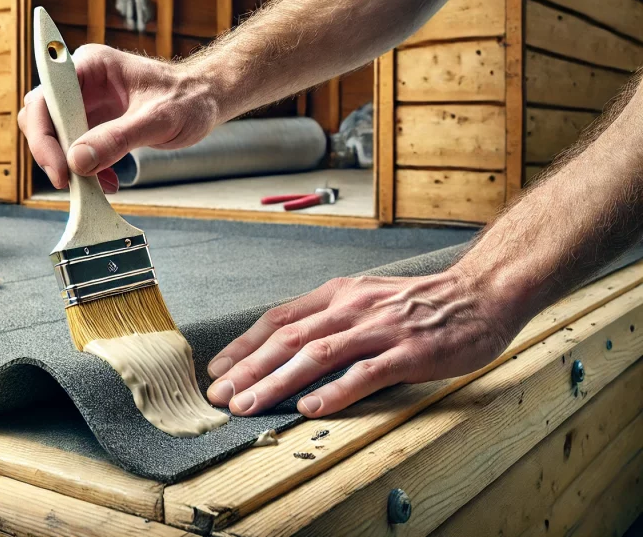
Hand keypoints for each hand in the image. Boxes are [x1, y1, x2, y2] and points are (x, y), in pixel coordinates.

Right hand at [17, 44, 220, 191]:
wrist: (203, 101)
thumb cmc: (187, 98)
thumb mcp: (157, 119)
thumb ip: (118, 138)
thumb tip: (78, 161)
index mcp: (90, 65)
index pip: (46, 97)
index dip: (44, 134)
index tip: (60, 167)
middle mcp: (81, 82)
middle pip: (40, 118)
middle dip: (52, 153)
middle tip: (71, 182)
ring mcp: (84, 103)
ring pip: (53, 137)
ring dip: (67, 165)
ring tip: (95, 184)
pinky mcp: (91, 124)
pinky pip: (73, 150)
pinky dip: (84, 171)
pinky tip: (106, 182)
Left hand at [206, 270, 520, 417]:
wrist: (480, 293)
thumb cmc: (421, 303)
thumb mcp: (365, 298)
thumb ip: (329, 318)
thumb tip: (286, 346)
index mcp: (338, 295)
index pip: (279, 319)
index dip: (245, 345)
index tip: (219, 368)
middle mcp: (352, 308)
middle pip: (289, 339)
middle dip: (249, 369)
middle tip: (222, 395)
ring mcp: (379, 329)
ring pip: (317, 356)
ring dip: (277, 382)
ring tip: (251, 405)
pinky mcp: (408, 352)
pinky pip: (365, 373)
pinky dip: (334, 391)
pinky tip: (311, 407)